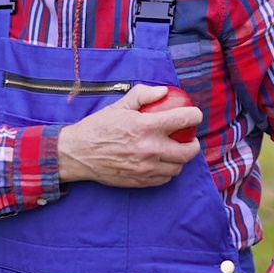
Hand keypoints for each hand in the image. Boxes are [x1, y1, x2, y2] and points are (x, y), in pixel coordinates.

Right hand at [57, 84, 202, 187]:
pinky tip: (162, 163)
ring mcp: (147, 168)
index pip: (184, 119)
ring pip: (178, 168)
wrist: (79, 153)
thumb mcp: (119, 106)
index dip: (195, 115)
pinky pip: (165, 179)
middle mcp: (151, 149)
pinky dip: (167, 171)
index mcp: (147, 127)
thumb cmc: (98, 127)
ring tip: (174, 151)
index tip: (194, 115)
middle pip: (189, 151)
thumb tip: (164, 91)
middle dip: (194, 144)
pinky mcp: (141, 181)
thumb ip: (143, 95)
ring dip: (180, 159)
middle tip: (189, 139)